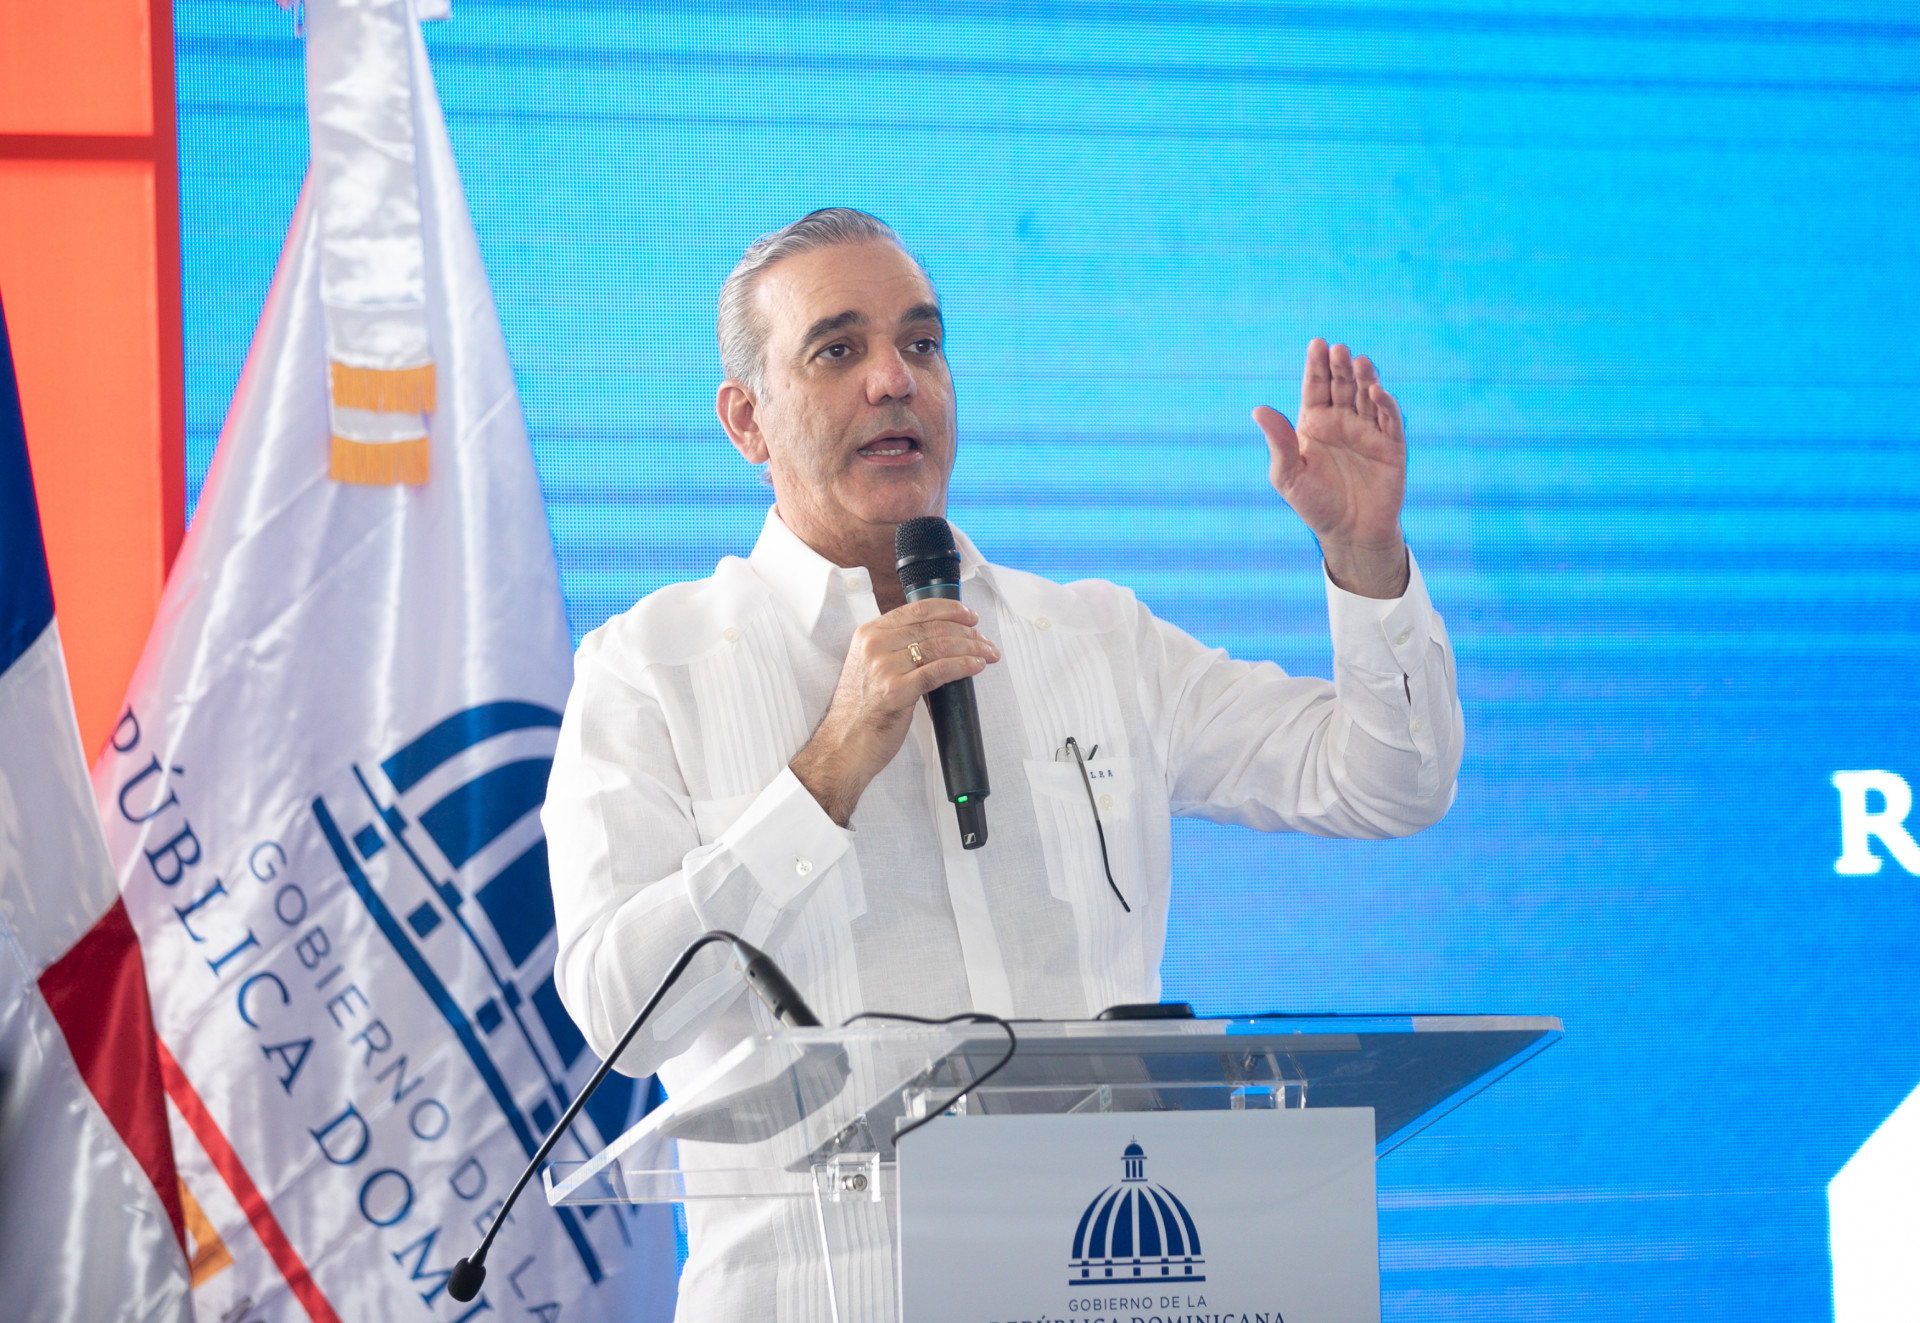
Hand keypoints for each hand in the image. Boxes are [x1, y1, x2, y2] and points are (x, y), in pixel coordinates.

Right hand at [790, 598, 999, 824]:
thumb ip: (895, 648)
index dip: (950, 609)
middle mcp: (874, 645)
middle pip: (933, 628)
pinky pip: (939, 671)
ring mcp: (884, 667)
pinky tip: (976, 666)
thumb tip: (937, 639)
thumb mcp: (870, 666)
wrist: (843, 744)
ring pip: (940, 647)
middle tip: (986, 641)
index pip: (917, 610)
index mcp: (869, 634)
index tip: (970, 616)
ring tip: (988, 654)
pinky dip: (962, 666)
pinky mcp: (896, 691)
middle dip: (968, 632)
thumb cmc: (861, 710)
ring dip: (972, 648)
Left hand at [1253, 338, 1408, 597]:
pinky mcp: (1391, 446)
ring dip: (1364, 378)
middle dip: (1340, 366)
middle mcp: (1342, 422)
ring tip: (1358, 361)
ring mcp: (1368, 431)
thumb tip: (1257, 409)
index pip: (1316, 387)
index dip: (1317, 366)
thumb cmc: (1314, 504)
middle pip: (1342, 385)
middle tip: (1338, 349)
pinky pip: (1389, 419)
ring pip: (1367, 396)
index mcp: (1315, 423)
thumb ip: (1278, 443)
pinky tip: (1376, 392)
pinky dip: (1385, 403)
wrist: (1349, 534)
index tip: (1317, 344)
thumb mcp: (1288, 476)